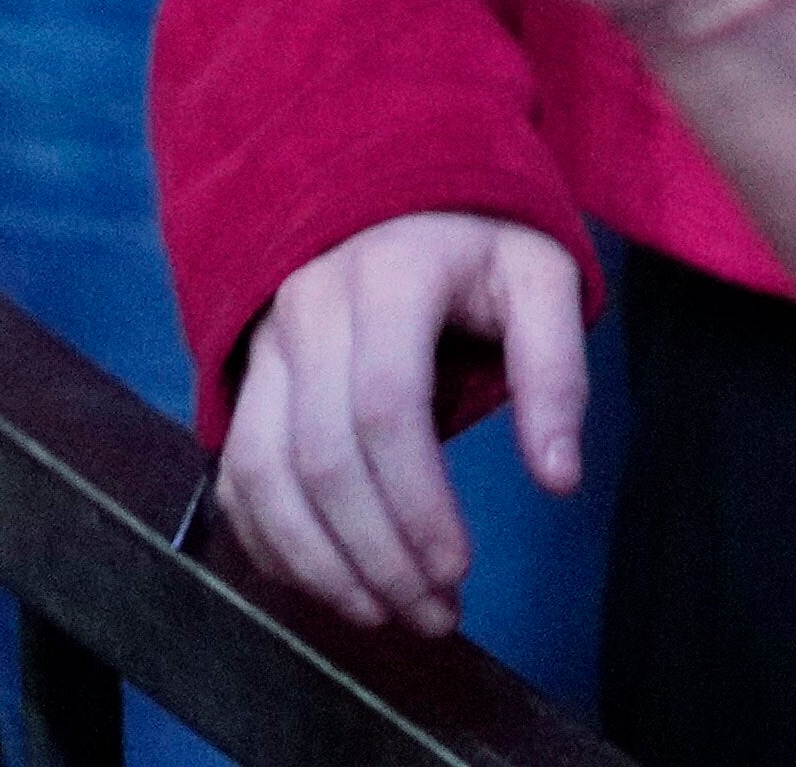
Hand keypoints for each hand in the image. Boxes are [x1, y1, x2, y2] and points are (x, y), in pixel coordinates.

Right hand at [208, 210, 595, 634]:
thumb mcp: (540, 276)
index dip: (417, 503)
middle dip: (375, 554)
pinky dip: (271, 544)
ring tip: (383, 614)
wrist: (385, 181)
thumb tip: (560, 480)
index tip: (458, 570)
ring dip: (318, 565)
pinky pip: (235, 477)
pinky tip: (325, 584)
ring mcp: (263, 347)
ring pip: (262, 475)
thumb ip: (557, 371)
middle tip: (433, 613)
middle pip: (322, 456)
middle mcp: (307, 309)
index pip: (386, 408)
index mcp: (388, 277)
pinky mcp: (242, 381)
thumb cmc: (475, 239)